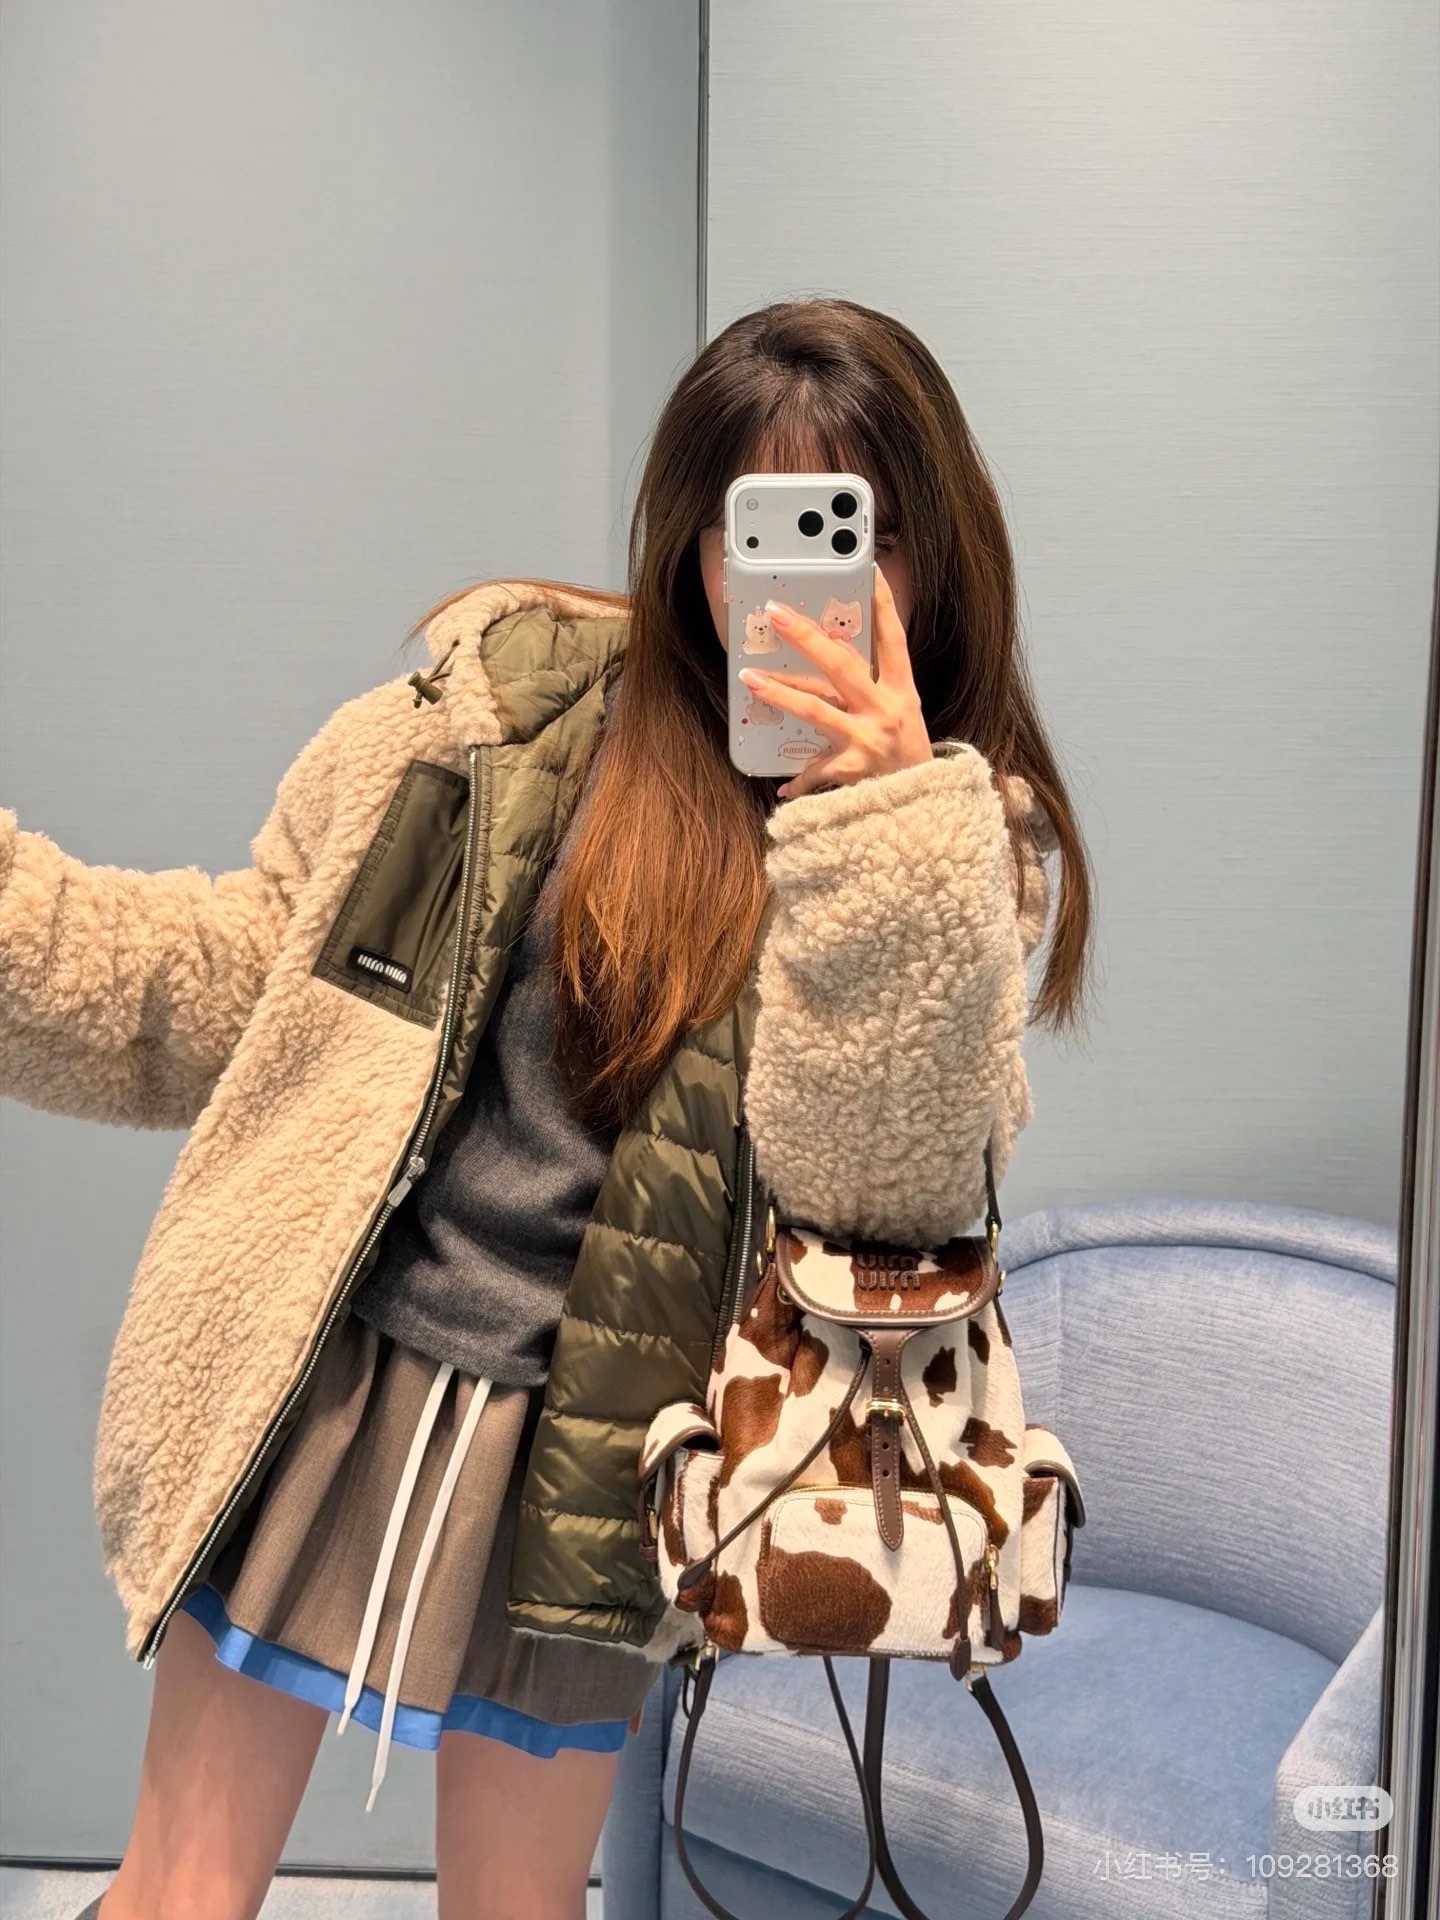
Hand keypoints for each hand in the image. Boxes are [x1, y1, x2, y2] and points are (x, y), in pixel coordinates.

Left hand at [738, 567, 933, 798]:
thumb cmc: (908, 755)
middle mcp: (886, 709)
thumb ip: (872, 687)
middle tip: (777, 615)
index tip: (868, 571)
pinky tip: (783, 786)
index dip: (883, 605)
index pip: (893, 640)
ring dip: (781, 693)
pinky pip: (816, 769)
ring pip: (817, 710)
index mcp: (902, 690)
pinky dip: (799, 779)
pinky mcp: (853, 771)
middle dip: (806, 638)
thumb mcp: (902, 712)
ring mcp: (868, 739)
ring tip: (751, 678)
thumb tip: (829, 653)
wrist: (927, 807)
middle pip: (841, 666)